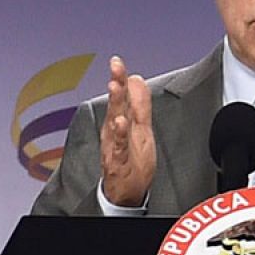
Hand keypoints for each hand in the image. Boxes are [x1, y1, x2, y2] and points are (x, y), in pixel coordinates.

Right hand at [99, 55, 155, 206]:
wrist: (126, 192)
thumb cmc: (132, 160)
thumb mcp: (140, 127)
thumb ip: (139, 104)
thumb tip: (138, 79)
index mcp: (120, 121)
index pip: (121, 96)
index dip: (120, 78)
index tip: (117, 61)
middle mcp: (115, 131)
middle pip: (116, 103)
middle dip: (115, 84)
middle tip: (115, 66)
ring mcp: (115, 145)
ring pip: (115, 121)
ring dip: (115, 103)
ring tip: (115, 86)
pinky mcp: (119, 161)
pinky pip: (119, 146)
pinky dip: (119, 134)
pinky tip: (120, 122)